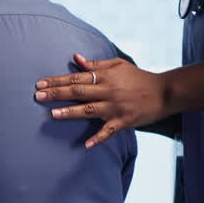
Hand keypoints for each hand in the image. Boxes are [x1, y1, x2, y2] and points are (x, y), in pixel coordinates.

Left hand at [35, 53, 173, 146]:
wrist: (165, 91)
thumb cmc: (139, 77)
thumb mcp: (118, 65)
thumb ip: (96, 64)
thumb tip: (75, 58)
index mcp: (105, 76)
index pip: (76, 77)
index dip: (57, 80)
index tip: (40, 83)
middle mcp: (108, 90)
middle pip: (78, 92)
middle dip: (57, 93)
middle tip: (38, 96)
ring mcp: (116, 107)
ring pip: (89, 110)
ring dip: (71, 112)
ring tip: (53, 114)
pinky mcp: (124, 121)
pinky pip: (109, 131)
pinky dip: (98, 138)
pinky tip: (86, 144)